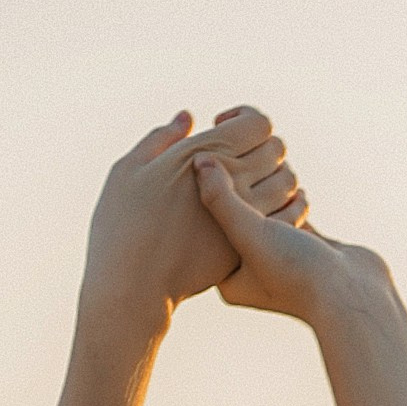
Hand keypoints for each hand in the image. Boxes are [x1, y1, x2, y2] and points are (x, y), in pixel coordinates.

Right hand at [80, 105, 308, 336]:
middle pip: (277, 149)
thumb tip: (188, 119)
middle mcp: (233, 181)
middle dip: (261, 147)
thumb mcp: (129, 170)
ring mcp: (246, 217)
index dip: (245, 120)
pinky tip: (259, 213)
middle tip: (236, 158)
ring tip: (250, 184)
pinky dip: (282, 209)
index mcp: (207, 153)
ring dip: (275, 177)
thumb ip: (161, 139)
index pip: (258, 123)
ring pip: (288, 182)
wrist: (131, 286)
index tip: (222, 129)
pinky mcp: (249, 246)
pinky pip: (285, 217)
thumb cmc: (119, 225)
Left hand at [192, 155, 391, 330]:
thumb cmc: (297, 275)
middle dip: (236, 182)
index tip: (204, 157)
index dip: (204, 190)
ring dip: (266, 182)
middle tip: (234, 154)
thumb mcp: (250, 235)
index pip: (206, 225)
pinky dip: (288, 191)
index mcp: (226, 275)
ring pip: (262, 208)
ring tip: (266, 166)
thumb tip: (199, 160)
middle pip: (233, 216)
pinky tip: (291, 179)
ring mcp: (278, 257)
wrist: (354, 298)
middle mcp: (249, 269)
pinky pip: (287, 209)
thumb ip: (222, 199)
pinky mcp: (304, 245)